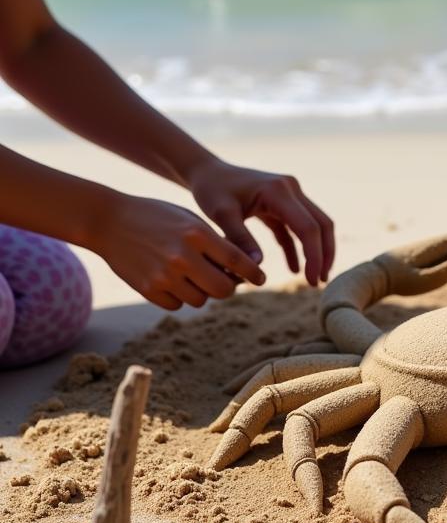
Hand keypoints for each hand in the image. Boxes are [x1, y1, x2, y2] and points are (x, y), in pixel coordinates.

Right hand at [90, 195, 265, 309]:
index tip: (261, 278)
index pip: (237, 260)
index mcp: (197, 234)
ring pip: (201, 300)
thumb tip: (239, 273)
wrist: (109, 220)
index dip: (254, 273)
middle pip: (223, 289)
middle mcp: (182, 256)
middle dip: (229, 287)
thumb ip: (214, 244)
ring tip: (194, 276)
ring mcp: (164, 275)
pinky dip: (180, 297)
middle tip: (227, 281)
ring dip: (203, 292)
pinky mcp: (148, 289)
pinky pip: (177, 305)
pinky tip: (173, 280)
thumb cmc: (157, 217)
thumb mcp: (189, 220)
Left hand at [187, 159, 334, 286]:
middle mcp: (290, 189)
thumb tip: (258, 266)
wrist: (207, 172)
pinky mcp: (283, 203)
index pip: (308, 227)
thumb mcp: (221, 214)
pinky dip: (298, 248)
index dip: (314, 255)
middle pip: (321, 224)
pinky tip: (294, 269)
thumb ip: (240, 238)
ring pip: (315, 225)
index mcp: (278, 191)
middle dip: (323, 255)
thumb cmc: (211, 190)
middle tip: (319, 283)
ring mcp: (290, 194)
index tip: (311, 281)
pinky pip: (296, 228)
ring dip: (316, 251)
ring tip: (313, 279)